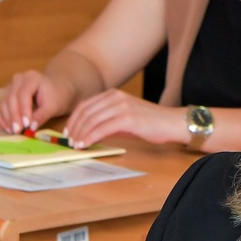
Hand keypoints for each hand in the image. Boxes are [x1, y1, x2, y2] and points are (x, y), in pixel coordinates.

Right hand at [0, 70, 74, 132]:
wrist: (57, 90)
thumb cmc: (57, 96)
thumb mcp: (54, 106)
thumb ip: (42, 116)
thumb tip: (31, 128)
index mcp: (32, 78)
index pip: (24, 94)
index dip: (23, 109)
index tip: (26, 124)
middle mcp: (18, 80)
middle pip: (11, 98)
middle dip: (14, 116)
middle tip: (17, 131)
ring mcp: (11, 87)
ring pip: (4, 103)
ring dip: (7, 119)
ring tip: (14, 132)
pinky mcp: (7, 96)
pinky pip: (1, 107)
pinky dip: (2, 118)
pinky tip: (8, 128)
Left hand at [63, 90, 177, 148]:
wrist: (172, 122)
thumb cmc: (150, 123)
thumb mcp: (125, 119)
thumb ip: (107, 122)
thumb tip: (89, 133)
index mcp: (113, 94)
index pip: (85, 105)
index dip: (73, 119)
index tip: (68, 132)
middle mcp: (116, 97)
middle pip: (86, 112)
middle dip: (74, 128)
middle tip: (69, 141)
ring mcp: (121, 106)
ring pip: (92, 120)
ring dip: (80, 134)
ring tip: (75, 145)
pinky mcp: (128, 118)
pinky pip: (102, 128)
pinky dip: (90, 137)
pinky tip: (85, 145)